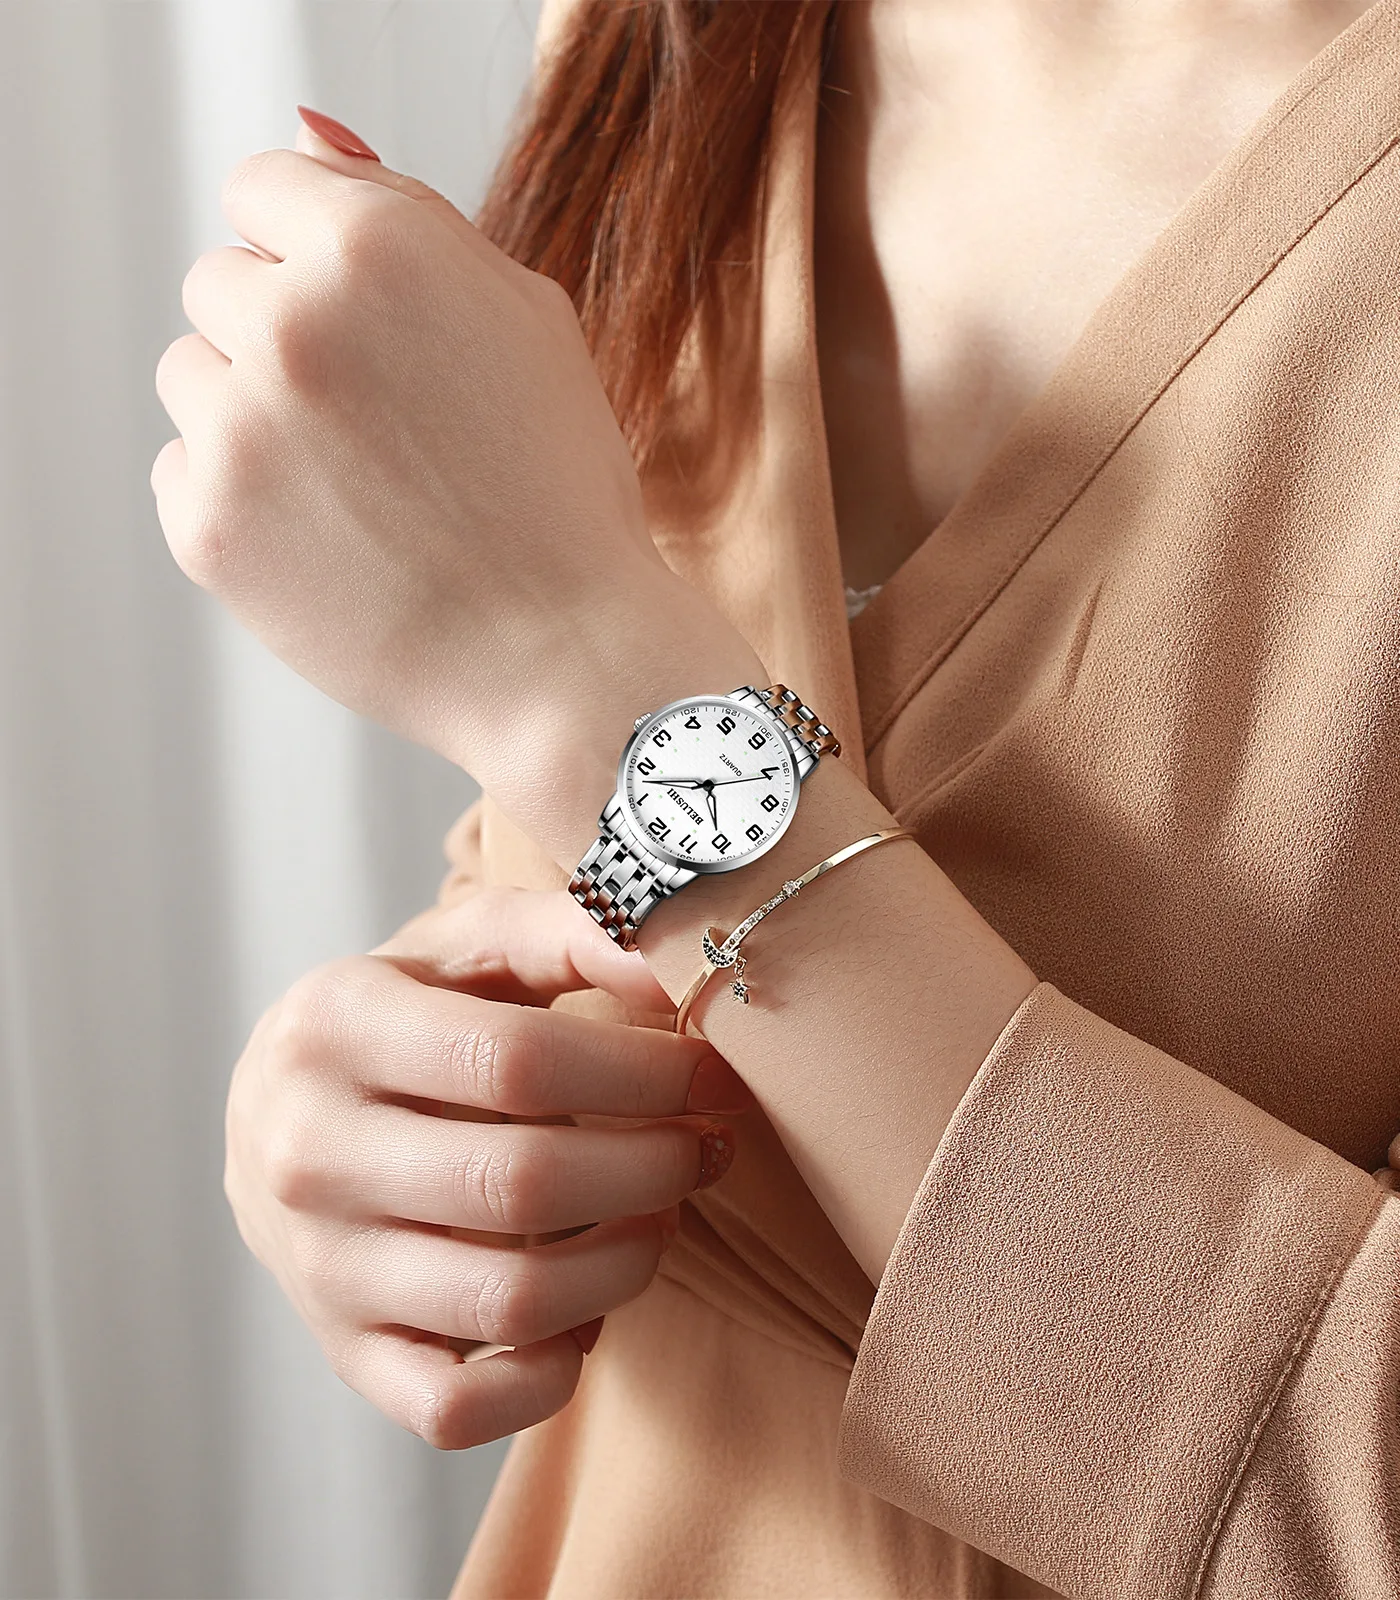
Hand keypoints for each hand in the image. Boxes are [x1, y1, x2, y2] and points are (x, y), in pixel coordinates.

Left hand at [152, 119, 761, 864]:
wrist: (563, 656)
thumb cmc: (559, 491)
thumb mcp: (527, 320)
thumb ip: (411, 212)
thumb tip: (308, 133)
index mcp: (378, 249)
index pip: (262, 189)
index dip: (316, 254)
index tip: (366, 325)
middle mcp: (294, 322)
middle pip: (217, 282)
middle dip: (284, 336)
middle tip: (379, 425)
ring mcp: (239, 428)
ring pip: (189, 375)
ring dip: (252, 413)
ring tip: (356, 487)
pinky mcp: (205, 523)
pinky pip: (181, 469)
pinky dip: (239, 498)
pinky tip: (329, 538)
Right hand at [224, 887, 748, 1448]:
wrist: (277, 1116)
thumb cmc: (405, 1015)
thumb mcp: (467, 945)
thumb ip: (568, 931)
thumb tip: (674, 963)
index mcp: (335, 1026)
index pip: (520, 1062)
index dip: (643, 1075)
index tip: (707, 1073)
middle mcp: (308, 1152)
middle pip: (522, 1184)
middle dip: (653, 1167)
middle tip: (704, 1144)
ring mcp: (320, 1268)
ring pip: (506, 1303)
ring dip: (625, 1265)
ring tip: (661, 1215)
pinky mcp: (344, 1354)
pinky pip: (457, 1410)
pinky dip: (547, 1378)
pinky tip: (586, 1313)